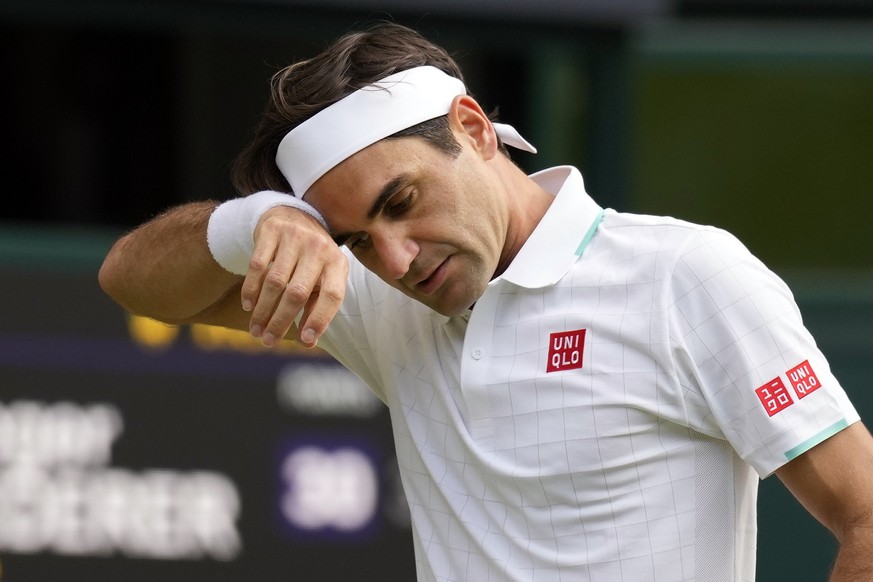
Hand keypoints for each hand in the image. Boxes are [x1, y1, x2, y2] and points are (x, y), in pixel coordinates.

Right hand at [241, 205, 347, 347]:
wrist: (294, 216)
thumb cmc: (311, 259)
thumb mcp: (322, 278)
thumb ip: (317, 308)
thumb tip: (308, 343)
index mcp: (338, 263)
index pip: (333, 295)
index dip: (320, 319)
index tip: (305, 340)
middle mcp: (319, 247)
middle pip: (298, 292)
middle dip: (280, 321)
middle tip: (268, 340)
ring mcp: (295, 237)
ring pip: (275, 282)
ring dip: (263, 310)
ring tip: (256, 329)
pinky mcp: (272, 230)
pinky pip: (257, 265)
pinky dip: (251, 289)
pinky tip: (248, 306)